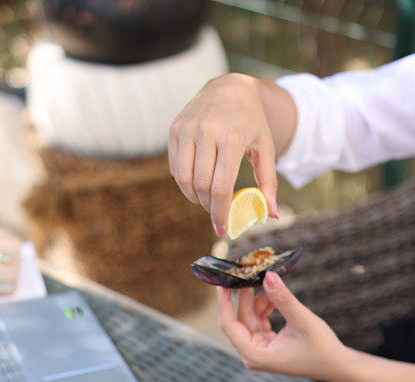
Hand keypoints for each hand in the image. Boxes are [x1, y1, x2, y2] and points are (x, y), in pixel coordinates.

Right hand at [168, 73, 278, 233]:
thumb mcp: (265, 147)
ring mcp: (187, 129)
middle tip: (216, 214)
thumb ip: (268, 181)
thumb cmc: (251, 121)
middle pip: (201, 186)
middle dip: (208, 207)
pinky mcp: (174, 129)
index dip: (219, 213)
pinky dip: (184, 181)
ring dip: (193, 197)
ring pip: (183, 179)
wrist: (229, 87)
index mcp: (231, 137)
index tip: (221, 228)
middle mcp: (206, 131)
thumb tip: (273, 214)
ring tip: (205, 200)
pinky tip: (197, 180)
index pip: (220, 187)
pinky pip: (175, 167)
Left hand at [217, 270, 345, 381]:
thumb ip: (283, 299)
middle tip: (247, 272)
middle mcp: (252, 354)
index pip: (228, 325)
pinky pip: (259, 321)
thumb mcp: (301, 320)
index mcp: (254, 354)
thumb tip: (268, 275)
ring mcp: (259, 350)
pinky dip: (266, 308)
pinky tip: (275, 297)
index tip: (221, 281)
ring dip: (259, 301)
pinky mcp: (266, 344)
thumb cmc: (321, 348)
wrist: (336, 365)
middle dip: (244, 297)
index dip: (224, 302)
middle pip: (239, 320)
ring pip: (250, 318)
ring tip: (269, 284)